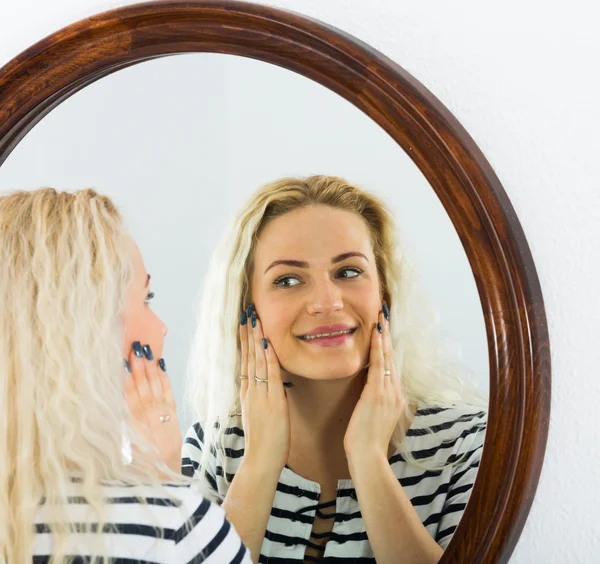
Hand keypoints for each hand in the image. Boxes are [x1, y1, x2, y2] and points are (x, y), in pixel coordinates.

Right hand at [125, 341, 181, 473]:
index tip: (121, 362)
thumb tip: (103, 407)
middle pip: (142, 388)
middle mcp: (148, 420)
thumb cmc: (137, 467)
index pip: (127, 398)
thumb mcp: (120, 452)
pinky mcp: (173, 417)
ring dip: (151, 369)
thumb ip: (113, 430)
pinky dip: (165, 380)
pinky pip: (169, 394)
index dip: (125, 379)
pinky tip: (162, 367)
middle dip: (139, 367)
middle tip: (135, 347)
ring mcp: (163, 417)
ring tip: (147, 351)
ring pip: (156, 388)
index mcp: (132, 428)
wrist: (164, 478)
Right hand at [239, 306, 289, 472]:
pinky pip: (269, 373)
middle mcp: (250, 390)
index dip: (245, 341)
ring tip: (253, 318)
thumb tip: (265, 386)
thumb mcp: (259, 415)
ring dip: (255, 338)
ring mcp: (260, 394)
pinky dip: (267, 357)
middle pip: (248, 355)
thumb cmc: (263, 442)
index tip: (245, 323)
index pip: (245, 360)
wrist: (261, 460)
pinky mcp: (272, 400)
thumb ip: (260, 398)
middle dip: (248, 332)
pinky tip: (266, 342)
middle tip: (247, 311)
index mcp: (247, 393)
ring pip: (256, 360)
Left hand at [344, 307, 404, 462]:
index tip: (384, 328)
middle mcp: (395, 391)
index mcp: (395, 397)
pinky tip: (375, 333)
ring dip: (383, 335)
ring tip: (380, 316)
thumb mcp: (375, 419)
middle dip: (387, 334)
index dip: (388, 345)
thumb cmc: (367, 442)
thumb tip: (371, 394)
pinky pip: (378, 365)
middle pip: (391, 356)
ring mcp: (387, 392)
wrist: (368, 457)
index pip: (391, 365)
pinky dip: (377, 347)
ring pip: (386, 357)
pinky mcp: (376, 394)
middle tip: (384, 313)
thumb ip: (376, 404)